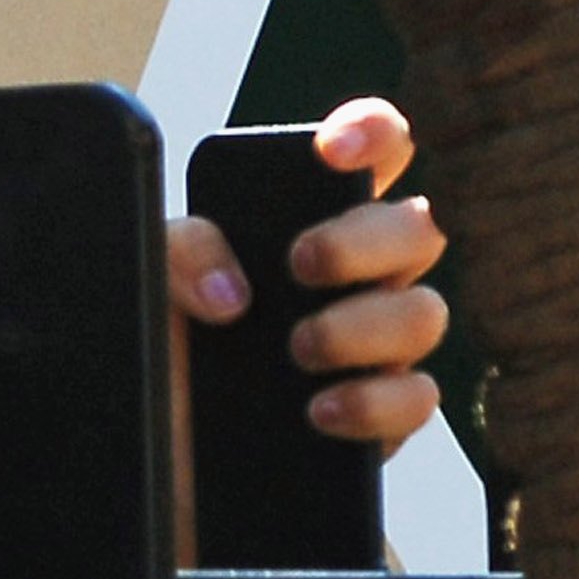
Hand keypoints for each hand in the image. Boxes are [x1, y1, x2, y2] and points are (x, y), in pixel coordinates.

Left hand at [165, 98, 448, 450]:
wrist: (158, 445)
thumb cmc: (166, 342)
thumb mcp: (152, 278)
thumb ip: (181, 252)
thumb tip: (232, 294)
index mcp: (312, 216)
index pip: (378, 151)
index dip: (374, 133)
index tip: (331, 150)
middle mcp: (359, 272)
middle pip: (419, 227)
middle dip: (362, 240)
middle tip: (299, 264)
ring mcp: (377, 343)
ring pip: (426, 312)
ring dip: (364, 326)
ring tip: (298, 348)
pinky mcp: (381, 412)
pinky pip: (419, 398)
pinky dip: (373, 402)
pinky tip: (318, 409)